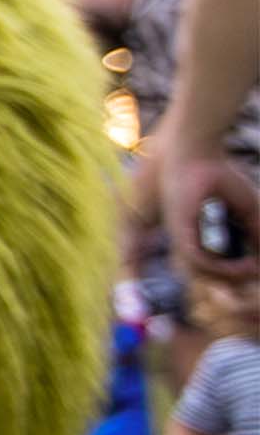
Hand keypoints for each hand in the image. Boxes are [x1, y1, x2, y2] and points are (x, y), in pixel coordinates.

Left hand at [160, 151, 259, 281]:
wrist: (196, 153)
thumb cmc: (219, 176)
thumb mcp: (247, 208)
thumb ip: (257, 232)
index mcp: (200, 237)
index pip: (217, 268)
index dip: (241, 275)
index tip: (259, 268)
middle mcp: (189, 241)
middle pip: (212, 277)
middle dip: (239, 280)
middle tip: (259, 273)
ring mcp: (183, 239)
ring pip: (207, 276)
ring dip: (236, 277)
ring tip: (255, 269)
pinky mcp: (181, 234)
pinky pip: (202, 263)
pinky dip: (226, 269)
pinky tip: (248, 264)